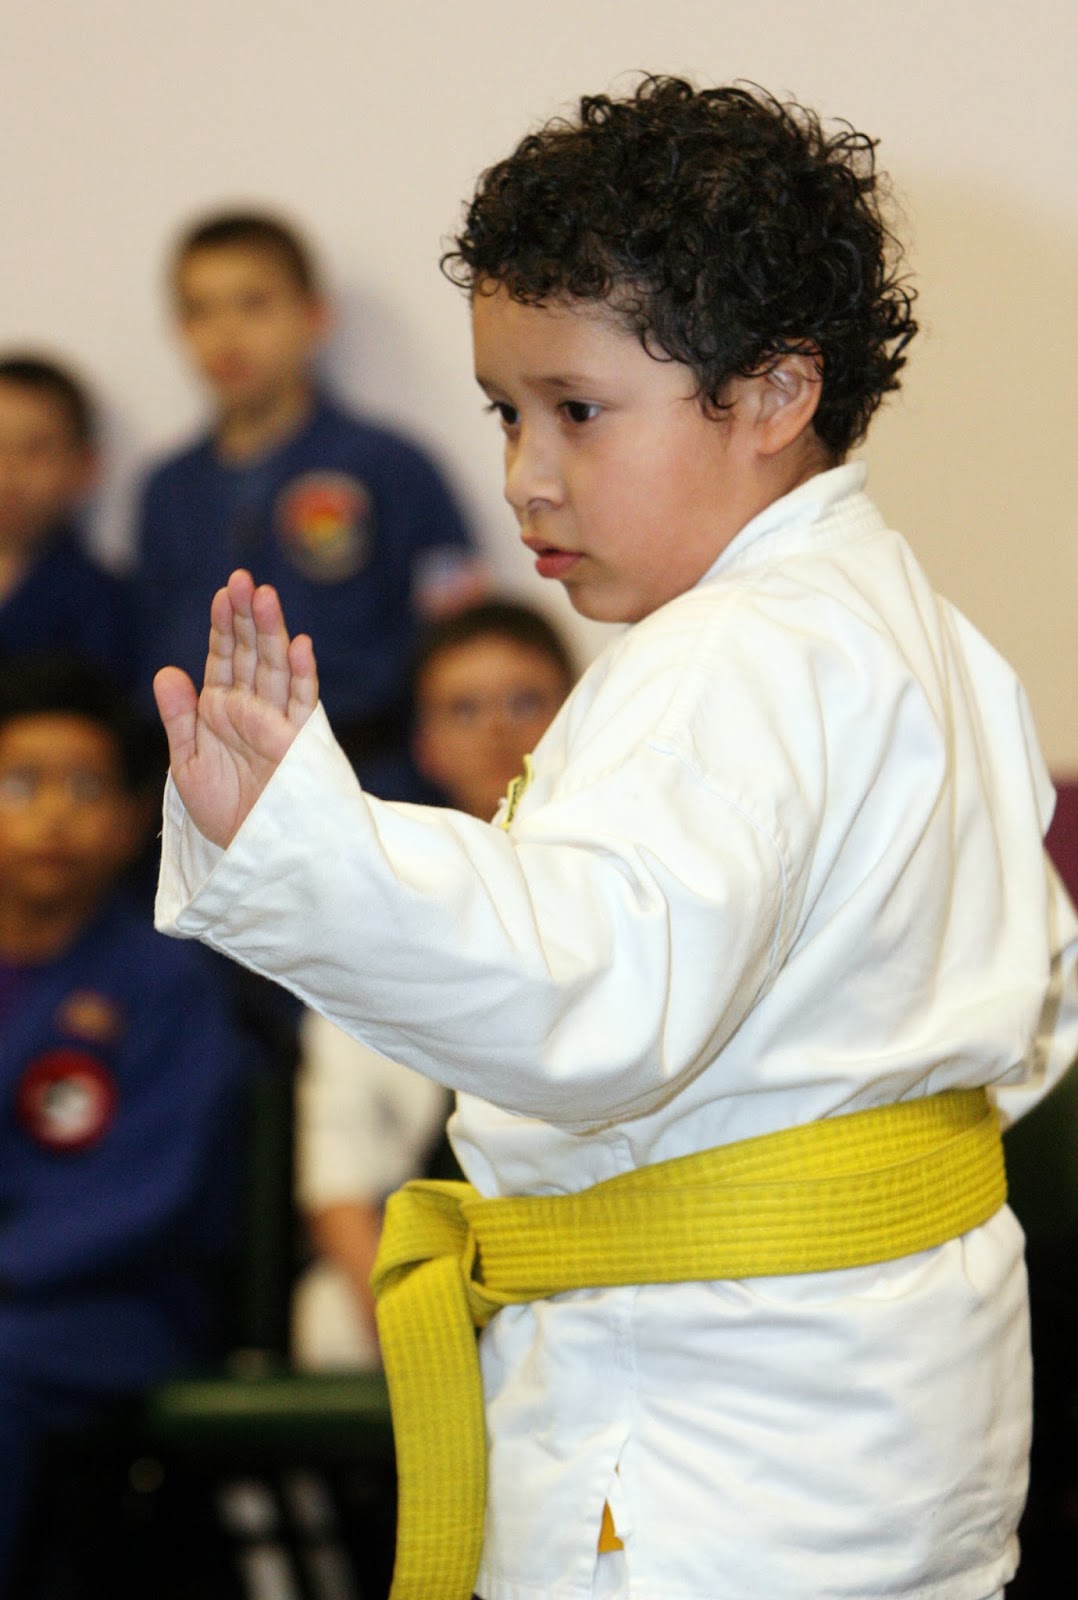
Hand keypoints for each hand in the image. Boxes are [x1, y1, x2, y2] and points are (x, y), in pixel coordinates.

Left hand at [154, 569, 318, 847]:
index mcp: (222, 711)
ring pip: (276, 669)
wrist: (251, 852)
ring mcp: (277, 723)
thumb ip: (179, 719)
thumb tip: (167, 672)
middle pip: (252, 653)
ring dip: (272, 632)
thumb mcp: (187, 765)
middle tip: (243, 579)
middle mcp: (251, 710)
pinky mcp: (299, 742)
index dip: (223, 626)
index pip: (224, 658)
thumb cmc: (221, 814)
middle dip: (247, 617)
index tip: (222, 594)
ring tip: (265, 597)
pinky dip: (303, 675)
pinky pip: (303, 704)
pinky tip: (299, 645)